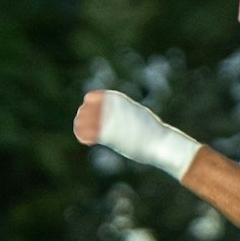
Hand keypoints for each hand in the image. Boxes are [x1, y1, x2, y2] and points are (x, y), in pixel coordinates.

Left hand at [73, 89, 201, 178]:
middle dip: (83, 118)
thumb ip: (125, 110)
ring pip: (82, 121)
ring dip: (80, 127)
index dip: (89, 107)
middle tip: (82, 126)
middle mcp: (110, 107)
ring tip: (81, 133)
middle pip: (85, 109)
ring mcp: (107, 120)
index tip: (90, 115)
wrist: (159, 142)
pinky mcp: (107, 134)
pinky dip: (84, 137)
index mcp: (117, 99)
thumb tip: (126, 112)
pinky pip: (86, 134)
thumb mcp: (137, 112)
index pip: (91, 98)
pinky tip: (87, 142)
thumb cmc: (151, 131)